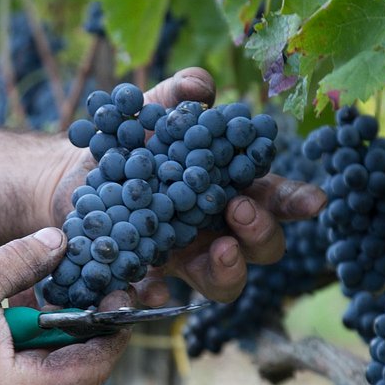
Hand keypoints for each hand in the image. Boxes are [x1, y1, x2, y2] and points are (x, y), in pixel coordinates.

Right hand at [0, 228, 127, 384]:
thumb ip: (23, 260)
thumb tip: (61, 240)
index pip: (92, 367)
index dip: (115, 330)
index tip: (127, 295)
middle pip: (74, 369)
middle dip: (87, 324)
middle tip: (102, 283)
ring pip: (48, 370)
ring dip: (56, 329)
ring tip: (64, 284)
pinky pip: (24, 373)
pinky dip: (32, 342)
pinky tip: (27, 302)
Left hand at [44, 67, 327, 306]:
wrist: (71, 175)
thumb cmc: (127, 142)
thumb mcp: (149, 110)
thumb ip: (176, 94)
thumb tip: (200, 87)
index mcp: (231, 187)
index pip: (276, 198)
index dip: (298, 201)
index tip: (313, 201)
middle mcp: (217, 228)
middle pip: (262, 246)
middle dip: (262, 231)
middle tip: (240, 207)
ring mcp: (185, 258)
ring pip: (224, 282)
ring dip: (231, 268)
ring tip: (220, 247)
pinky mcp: (146, 275)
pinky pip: (160, 297)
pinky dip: (158, 294)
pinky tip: (151, 287)